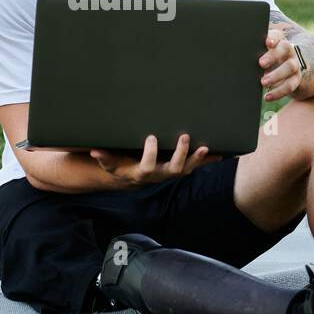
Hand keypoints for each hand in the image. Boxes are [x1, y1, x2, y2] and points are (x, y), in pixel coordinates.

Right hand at [90, 133, 221, 186]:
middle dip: (181, 154)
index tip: (150, 137)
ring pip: (187, 169)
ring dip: (198, 159)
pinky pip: (195, 165)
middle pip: (173, 169)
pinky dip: (207, 160)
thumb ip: (103, 157)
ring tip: (207, 147)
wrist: (132, 177)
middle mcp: (159, 175)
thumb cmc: (120, 166)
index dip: (150, 153)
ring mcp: (171, 172)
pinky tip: (221, 153)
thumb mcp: (110, 163)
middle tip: (185, 137)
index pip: (147, 167)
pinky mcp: (179, 168)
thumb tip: (93, 151)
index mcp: (142, 173)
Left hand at [259, 28, 301, 101]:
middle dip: (273, 56)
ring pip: (290, 67)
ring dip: (276, 75)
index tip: (267, 42)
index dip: (273, 38)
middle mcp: (288, 50)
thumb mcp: (260, 53)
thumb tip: (234, 54)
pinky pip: (290, 85)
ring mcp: (294, 64)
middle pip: (285, 48)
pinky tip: (267, 96)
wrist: (284, 70)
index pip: (277, 35)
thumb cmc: (265, 58)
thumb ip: (252, 51)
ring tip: (263, 82)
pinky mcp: (296, 79)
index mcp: (278, 41)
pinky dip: (278, 92)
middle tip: (261, 63)